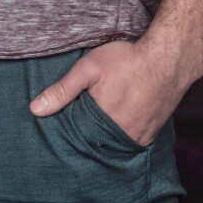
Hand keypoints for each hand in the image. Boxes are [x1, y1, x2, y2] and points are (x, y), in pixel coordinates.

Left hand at [28, 35, 193, 146]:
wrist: (168, 59)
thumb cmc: (127, 60)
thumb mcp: (89, 68)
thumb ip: (62, 90)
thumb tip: (35, 110)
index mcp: (102, 123)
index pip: (78, 136)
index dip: (71, 129)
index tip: (67, 120)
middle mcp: (121, 136)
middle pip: (97, 141)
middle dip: (88, 133)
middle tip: (85, 117)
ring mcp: (139, 137)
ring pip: (114, 142)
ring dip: (106, 134)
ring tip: (101, 119)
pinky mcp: (151, 134)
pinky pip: (132, 141)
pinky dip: (124, 133)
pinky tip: (120, 120)